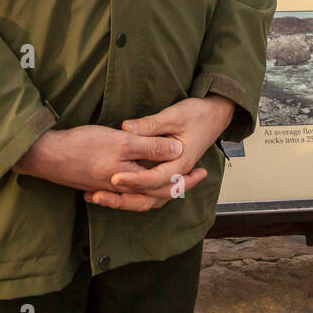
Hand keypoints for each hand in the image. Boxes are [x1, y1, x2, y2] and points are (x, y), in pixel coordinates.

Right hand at [12, 124, 183, 195]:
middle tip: (196, 175)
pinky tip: (140, 178)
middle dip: (177, 186)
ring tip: (173, 178)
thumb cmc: (84, 146)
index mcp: (132, 180)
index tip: (202, 170)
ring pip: (142, 194)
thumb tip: (177, 148)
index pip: (166, 185)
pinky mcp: (99, 183)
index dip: (186, 178)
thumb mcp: (122, 141)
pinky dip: (140, 187)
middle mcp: (123, 189)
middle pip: (156, 194)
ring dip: (159, 187)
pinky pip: (127, 191)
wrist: (48, 156)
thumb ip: (150, 145)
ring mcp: (110, 188)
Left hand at [83, 96, 235, 212]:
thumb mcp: (174, 115)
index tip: (113, 178)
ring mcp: (172, 174)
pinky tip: (112, 189)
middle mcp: (176, 173)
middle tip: (97, 195)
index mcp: (180, 163)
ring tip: (97, 197)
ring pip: (148, 197)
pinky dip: (131, 191)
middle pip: (149, 196)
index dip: (133, 180)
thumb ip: (151, 124)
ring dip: (124, 199)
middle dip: (122, 197)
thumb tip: (127, 128)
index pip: (154, 179)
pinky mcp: (166, 170)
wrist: (215, 114)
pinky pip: (149, 188)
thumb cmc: (197, 113)